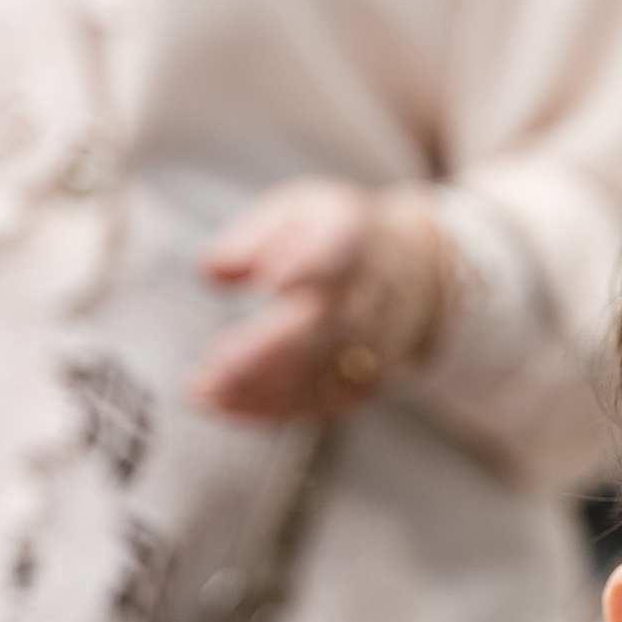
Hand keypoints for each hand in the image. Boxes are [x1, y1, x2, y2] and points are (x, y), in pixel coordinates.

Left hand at [188, 177, 445, 418]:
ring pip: (324, 373)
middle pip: (321, 327)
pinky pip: (326, 402)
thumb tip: (213, 271)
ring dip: (262, 389)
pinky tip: (232, 408)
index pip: (335, 251)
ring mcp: (376, 341)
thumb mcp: (297, 212)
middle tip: (207, 373)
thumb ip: (253, 239)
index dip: (307, 264)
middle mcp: (370, 293)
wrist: (416, 270)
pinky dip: (278, 409)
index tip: (272, 279)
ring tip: (205, 395)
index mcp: (350, 237)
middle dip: (263, 353)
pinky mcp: (371, 379)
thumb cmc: (336, 237)